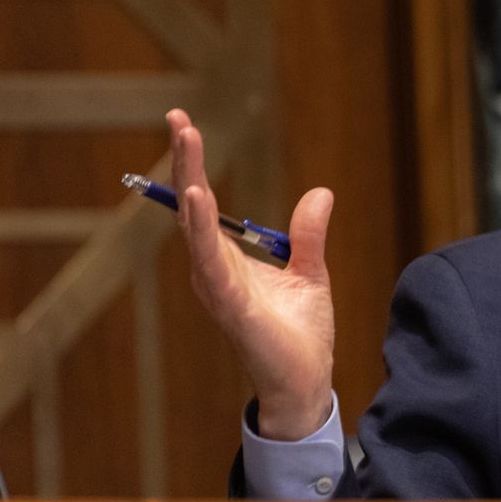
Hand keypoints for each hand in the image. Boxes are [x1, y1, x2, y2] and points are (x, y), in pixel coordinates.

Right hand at [167, 108, 336, 439]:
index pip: (204, 203)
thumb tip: (321, 192)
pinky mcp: (232, 306)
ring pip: (195, 227)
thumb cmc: (299, 334)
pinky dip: (202, 229)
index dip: (195, 164)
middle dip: (186, 161)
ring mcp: (218, 287)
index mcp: (227, 259)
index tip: (186, 123)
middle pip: (192, 206)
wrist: (306, 384)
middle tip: (179, 117)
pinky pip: (212, 262)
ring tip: (188, 142)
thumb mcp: (310, 273)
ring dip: (191, 182)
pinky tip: (197, 198)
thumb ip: (309, 234)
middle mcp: (213, 269)